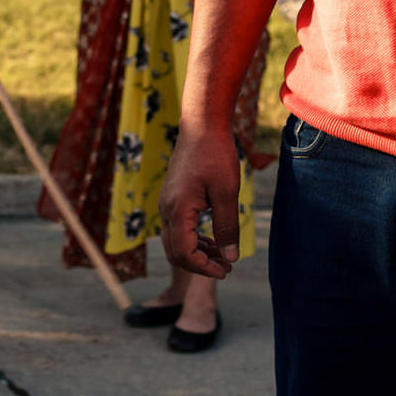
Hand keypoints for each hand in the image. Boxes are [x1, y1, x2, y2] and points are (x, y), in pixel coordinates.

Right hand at [159, 115, 240, 279]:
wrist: (201, 124)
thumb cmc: (216, 154)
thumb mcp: (227, 193)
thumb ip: (227, 228)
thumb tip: (230, 259)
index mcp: (178, 210)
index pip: (184, 254)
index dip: (204, 268)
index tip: (226, 271)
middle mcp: (166, 209)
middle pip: (175, 252)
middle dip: (199, 265)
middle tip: (226, 268)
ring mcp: (167, 203)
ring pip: (175, 241)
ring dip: (197, 253)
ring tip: (223, 256)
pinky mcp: (172, 198)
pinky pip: (178, 228)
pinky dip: (194, 239)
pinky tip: (213, 239)